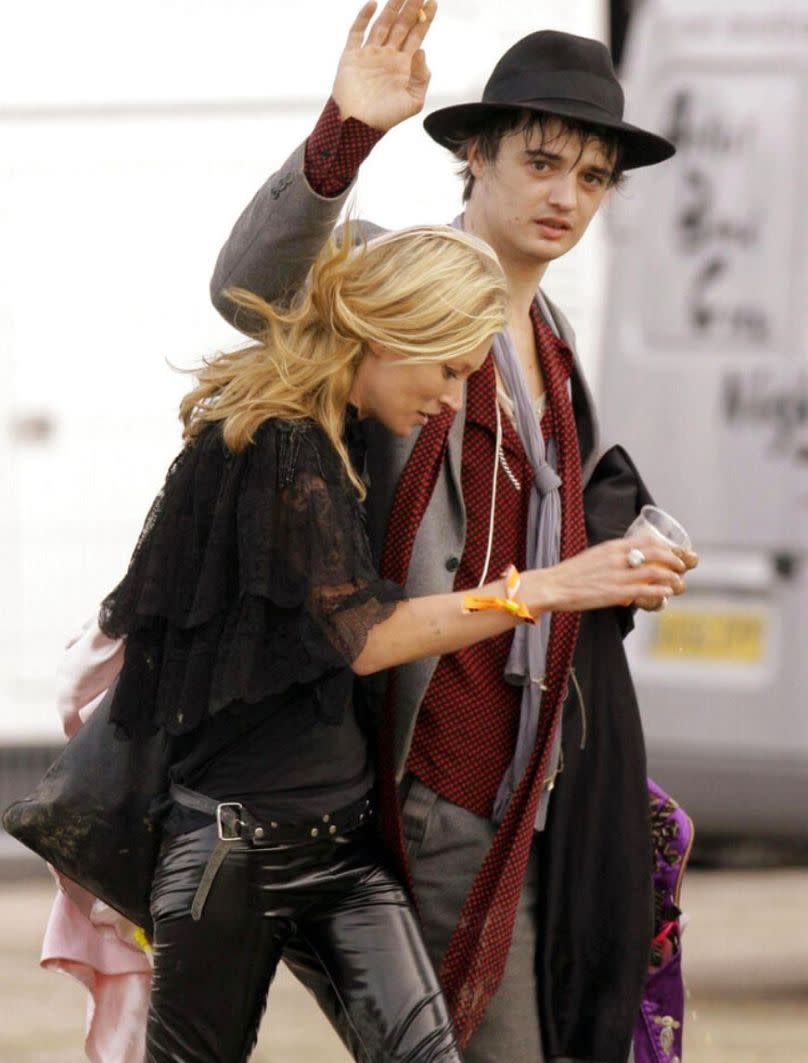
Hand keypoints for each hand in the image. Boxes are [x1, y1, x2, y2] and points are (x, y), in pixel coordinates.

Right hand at [332, 0, 436, 130]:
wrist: (358, 126)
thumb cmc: (386, 118)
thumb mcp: (413, 101)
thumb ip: (421, 77)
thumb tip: (422, 50)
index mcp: (403, 66)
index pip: (417, 36)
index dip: (425, 19)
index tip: (432, 2)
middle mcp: (388, 56)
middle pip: (401, 25)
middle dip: (411, 7)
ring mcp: (370, 54)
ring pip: (382, 23)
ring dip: (391, 7)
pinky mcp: (352, 56)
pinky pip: (357, 32)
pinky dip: (364, 17)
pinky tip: (373, 4)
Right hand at [523, 537, 686, 614]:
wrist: (554, 586)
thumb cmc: (570, 573)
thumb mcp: (593, 556)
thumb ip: (611, 556)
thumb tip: (625, 560)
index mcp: (612, 547)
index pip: (646, 540)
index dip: (665, 545)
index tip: (673, 551)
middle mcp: (618, 558)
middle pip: (656, 553)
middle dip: (674, 559)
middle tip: (682, 565)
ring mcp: (618, 575)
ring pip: (655, 572)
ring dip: (672, 576)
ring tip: (679, 581)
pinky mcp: (616, 593)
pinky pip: (645, 590)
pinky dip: (661, 591)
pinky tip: (668, 593)